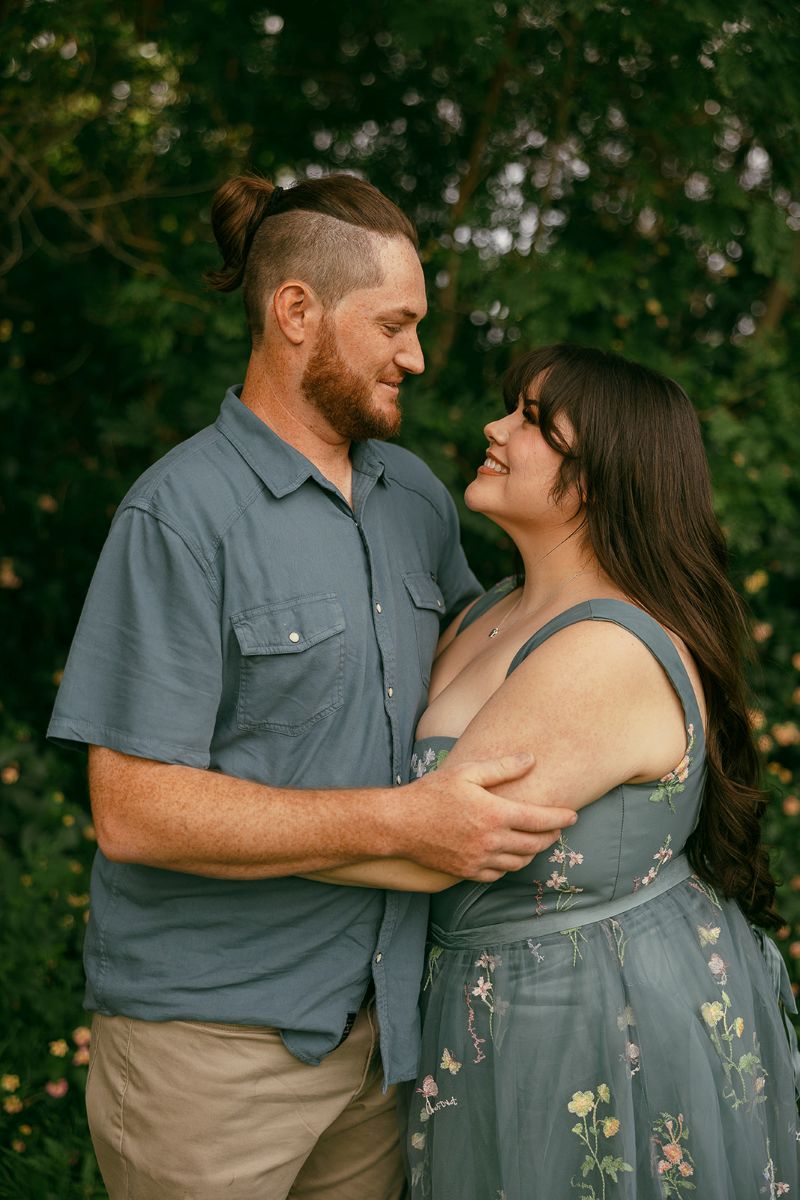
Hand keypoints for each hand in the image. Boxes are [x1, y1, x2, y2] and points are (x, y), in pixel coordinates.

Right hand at [400, 753, 576, 880]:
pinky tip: (509, 854)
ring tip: (536, 840)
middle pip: (534, 844)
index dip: (561, 818)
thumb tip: (531, 760)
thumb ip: (502, 767)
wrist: (399, 824)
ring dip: (532, 852)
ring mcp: (479, 860)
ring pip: (519, 862)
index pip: (540, 819)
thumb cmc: (432, 792)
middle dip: (551, 836)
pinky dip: (509, 865)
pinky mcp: (466, 872)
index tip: (573, 815)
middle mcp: (491, 841)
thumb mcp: (467, 772)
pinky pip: (498, 874)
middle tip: (557, 828)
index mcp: (494, 814)